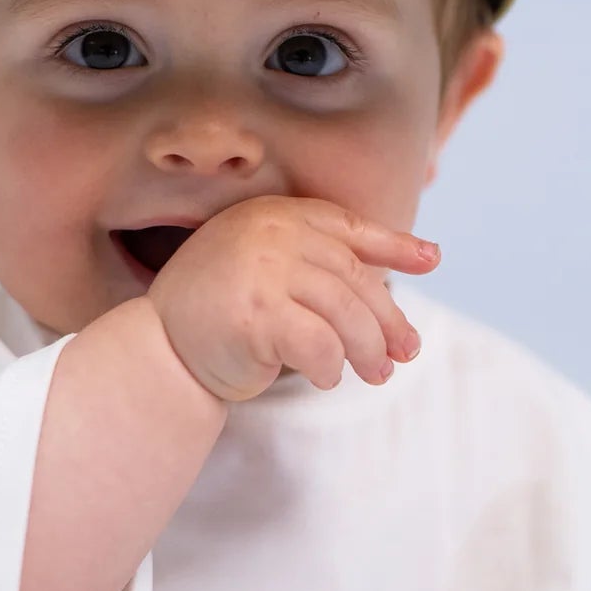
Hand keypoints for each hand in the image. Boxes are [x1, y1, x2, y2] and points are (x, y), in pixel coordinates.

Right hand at [146, 195, 437, 403]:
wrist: (159, 349)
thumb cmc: (219, 312)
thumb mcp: (270, 269)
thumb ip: (320, 261)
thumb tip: (420, 258)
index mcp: (275, 214)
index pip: (347, 228)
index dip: (393, 245)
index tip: (431, 260)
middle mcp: (270, 232)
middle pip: (354, 277)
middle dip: (387, 320)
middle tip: (404, 353)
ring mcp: (262, 269)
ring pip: (345, 312)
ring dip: (367, 350)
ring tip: (374, 372)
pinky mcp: (257, 313)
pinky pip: (320, 344)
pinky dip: (331, 366)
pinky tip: (327, 376)